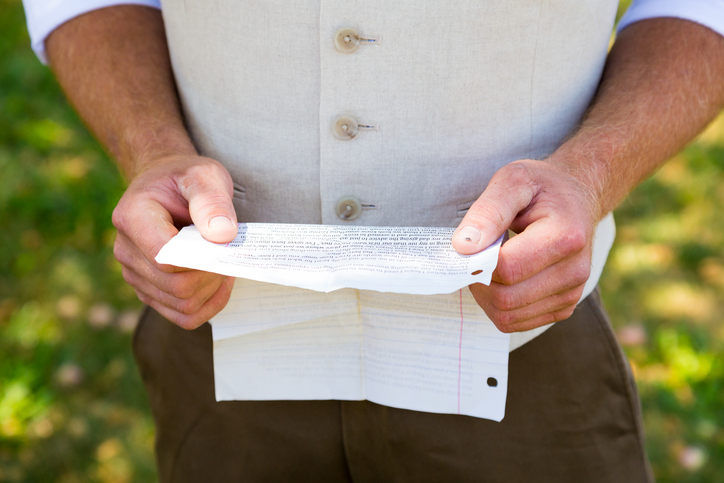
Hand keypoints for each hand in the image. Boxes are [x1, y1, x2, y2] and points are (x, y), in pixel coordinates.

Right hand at [112, 155, 237, 328]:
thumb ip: (212, 202)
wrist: (168, 185)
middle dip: (212, 275)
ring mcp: (135, 273)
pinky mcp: (149, 290)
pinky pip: (182, 316)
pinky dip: (207, 305)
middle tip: (229, 253)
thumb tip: (223, 235)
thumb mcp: (204, 176)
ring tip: (223, 263)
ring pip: (181, 305)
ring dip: (212, 290)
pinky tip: (218, 282)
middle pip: (176, 286)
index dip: (202, 259)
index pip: (167, 259)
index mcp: (133, 217)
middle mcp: (126, 249)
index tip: (225, 242)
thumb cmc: (186, 180)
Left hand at [452, 160, 597, 332]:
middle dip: (479, 281)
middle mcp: (574, 271)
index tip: (471, 244)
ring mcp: (571, 293)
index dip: (478, 261)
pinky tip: (501, 279)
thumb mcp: (512, 181)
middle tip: (476, 257)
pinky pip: (515, 322)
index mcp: (565, 237)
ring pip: (507, 316)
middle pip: (505, 298)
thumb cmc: (541, 187)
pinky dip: (498, 305)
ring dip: (485, 296)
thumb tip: (463, 247)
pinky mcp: (563, 307)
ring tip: (489, 265)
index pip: (506, 268)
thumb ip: (488, 211)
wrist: (576, 197)